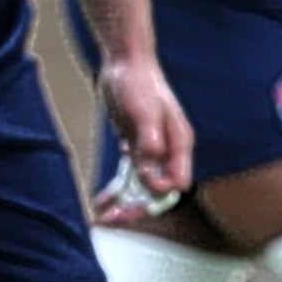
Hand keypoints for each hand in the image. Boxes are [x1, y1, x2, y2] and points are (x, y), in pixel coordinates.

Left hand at [94, 55, 192, 225]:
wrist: (125, 62)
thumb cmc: (139, 83)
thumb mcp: (145, 113)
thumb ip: (150, 144)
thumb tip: (155, 176)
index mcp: (179, 145)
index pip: (172, 185)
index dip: (153, 197)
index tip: (131, 199)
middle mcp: (168, 151)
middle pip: (157, 190)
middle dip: (136, 207)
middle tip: (112, 219)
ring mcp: (152, 148)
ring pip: (141, 184)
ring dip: (124, 200)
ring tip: (102, 215)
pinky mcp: (135, 144)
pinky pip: (129, 172)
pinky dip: (118, 186)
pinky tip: (102, 198)